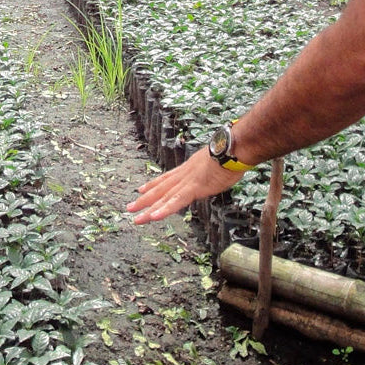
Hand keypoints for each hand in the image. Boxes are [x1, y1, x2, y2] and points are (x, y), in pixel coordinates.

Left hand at [127, 147, 247, 223]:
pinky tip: (153, 217)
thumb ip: (211, 169)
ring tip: (135, 217)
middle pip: (161, 188)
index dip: (153, 184)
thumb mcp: (217, 162)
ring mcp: (188, 181)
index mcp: (189, 168)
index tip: (141, 189)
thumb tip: (216, 170)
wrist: (234, 147)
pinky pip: (176, 201)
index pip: (167, 178)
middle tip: (130, 207)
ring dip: (148, 208)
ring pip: (164, 197)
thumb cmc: (232, 153)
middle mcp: (184, 174)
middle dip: (145, 198)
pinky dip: (164, 209)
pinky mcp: (194, 188)